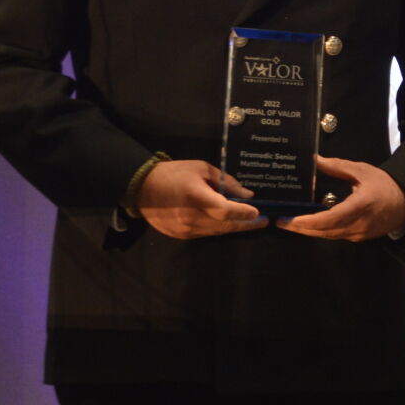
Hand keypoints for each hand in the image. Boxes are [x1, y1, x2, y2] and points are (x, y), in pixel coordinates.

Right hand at [136, 158, 265, 238]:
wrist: (142, 188)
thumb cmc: (174, 173)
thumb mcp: (202, 169)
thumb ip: (226, 182)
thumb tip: (246, 195)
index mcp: (196, 197)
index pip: (225, 210)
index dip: (243, 213)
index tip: (258, 212)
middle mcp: (191, 217)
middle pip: (225, 225)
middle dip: (246, 224)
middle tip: (263, 222)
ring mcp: (185, 229)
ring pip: (216, 232)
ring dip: (233, 227)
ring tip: (249, 222)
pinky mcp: (180, 236)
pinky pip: (205, 233)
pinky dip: (218, 228)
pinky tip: (227, 222)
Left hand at [278, 155, 404, 241]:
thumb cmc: (385, 184)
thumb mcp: (362, 171)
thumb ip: (338, 167)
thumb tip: (315, 160)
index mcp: (360, 206)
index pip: (328, 219)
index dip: (307, 222)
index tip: (289, 219)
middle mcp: (359, 224)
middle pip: (324, 232)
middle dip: (300, 228)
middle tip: (280, 222)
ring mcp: (360, 234)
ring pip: (328, 236)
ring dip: (309, 231)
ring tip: (290, 223)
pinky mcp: (360, 238)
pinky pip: (336, 236)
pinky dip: (321, 231)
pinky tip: (310, 224)